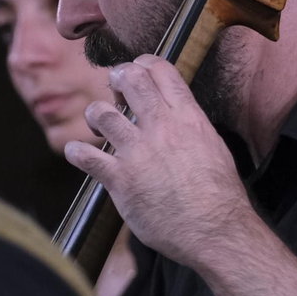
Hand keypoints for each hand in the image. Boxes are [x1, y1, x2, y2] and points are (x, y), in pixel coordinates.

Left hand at [64, 54, 254, 269]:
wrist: (215, 232)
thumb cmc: (219, 195)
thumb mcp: (213, 146)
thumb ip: (191, 125)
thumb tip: (177, 112)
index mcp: (188, 118)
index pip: (161, 70)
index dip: (143, 64)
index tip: (136, 72)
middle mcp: (161, 128)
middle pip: (130, 79)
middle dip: (118, 78)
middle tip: (115, 90)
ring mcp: (138, 153)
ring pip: (101, 113)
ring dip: (95, 114)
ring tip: (99, 123)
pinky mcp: (120, 180)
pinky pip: (86, 156)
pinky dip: (77, 153)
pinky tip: (78, 154)